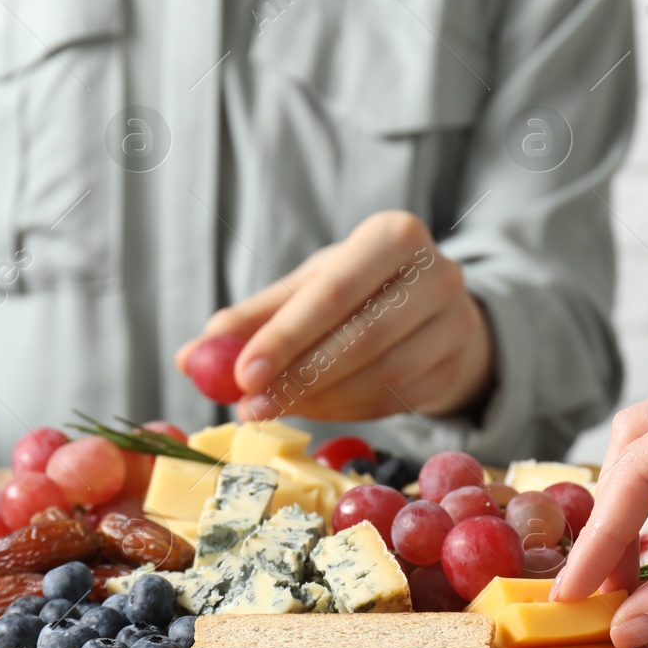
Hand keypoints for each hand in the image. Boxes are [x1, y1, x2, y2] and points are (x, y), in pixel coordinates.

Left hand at [175, 211, 493, 422]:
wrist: (431, 310)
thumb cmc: (357, 294)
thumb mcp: (306, 290)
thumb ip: (250, 319)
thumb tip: (189, 357)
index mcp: (393, 236)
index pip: (333, 291)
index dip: (285, 337)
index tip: (242, 375)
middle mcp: (437, 272)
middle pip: (362, 335)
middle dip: (299, 376)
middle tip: (250, 406)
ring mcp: (456, 321)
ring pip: (383, 374)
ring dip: (321, 400)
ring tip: (275, 408)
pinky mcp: (458, 364)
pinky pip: (397, 399)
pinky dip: (348, 411)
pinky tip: (317, 410)